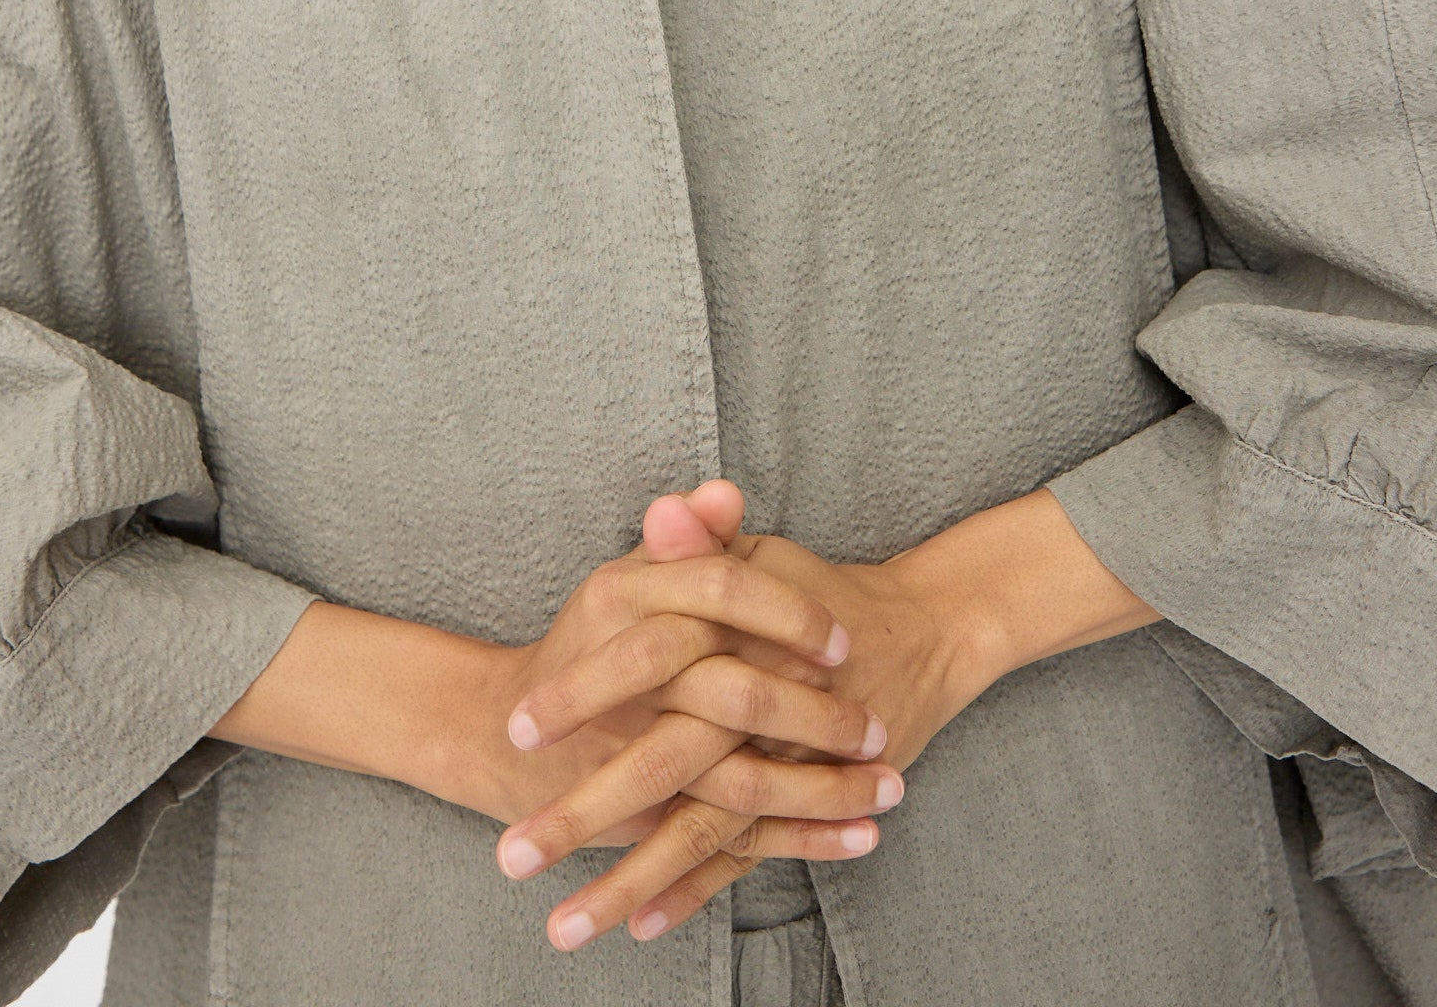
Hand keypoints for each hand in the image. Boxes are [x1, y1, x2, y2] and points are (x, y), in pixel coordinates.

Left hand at [497, 481, 1159, 951]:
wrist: (923, 633)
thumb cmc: (821, 588)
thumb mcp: (760, 554)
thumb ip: (704, 540)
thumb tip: (660, 509)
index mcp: (736, 633)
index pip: (650, 659)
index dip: (583, 689)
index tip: (517, 726)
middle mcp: (759, 705)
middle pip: (666, 763)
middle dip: (585, 813)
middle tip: (513, 855)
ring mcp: (785, 764)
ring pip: (700, 830)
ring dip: (628, 879)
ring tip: (562, 927)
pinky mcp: (804, 803)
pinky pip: (745, 855)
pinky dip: (695, 890)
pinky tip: (642, 924)